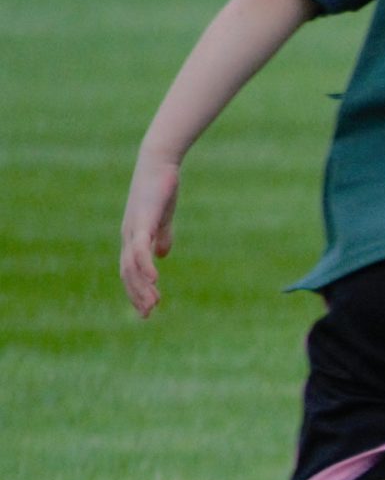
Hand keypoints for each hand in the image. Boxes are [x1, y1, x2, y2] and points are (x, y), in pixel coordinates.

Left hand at [120, 156, 181, 316]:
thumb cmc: (161, 188)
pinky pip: (140, 250)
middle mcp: (128, 236)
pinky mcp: (142, 223)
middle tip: (148, 315)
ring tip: (153, 303)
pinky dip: (145, 266)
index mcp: (133, 237)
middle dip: (137, 295)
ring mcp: (132, 230)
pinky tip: (155, 278)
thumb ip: (162, 237)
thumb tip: (162, 255)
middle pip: (127, 273)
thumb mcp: (163, 218)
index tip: (146, 311)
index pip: (130, 270)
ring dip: (141, 287)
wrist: (158, 164)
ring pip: (132, 266)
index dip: (136, 290)